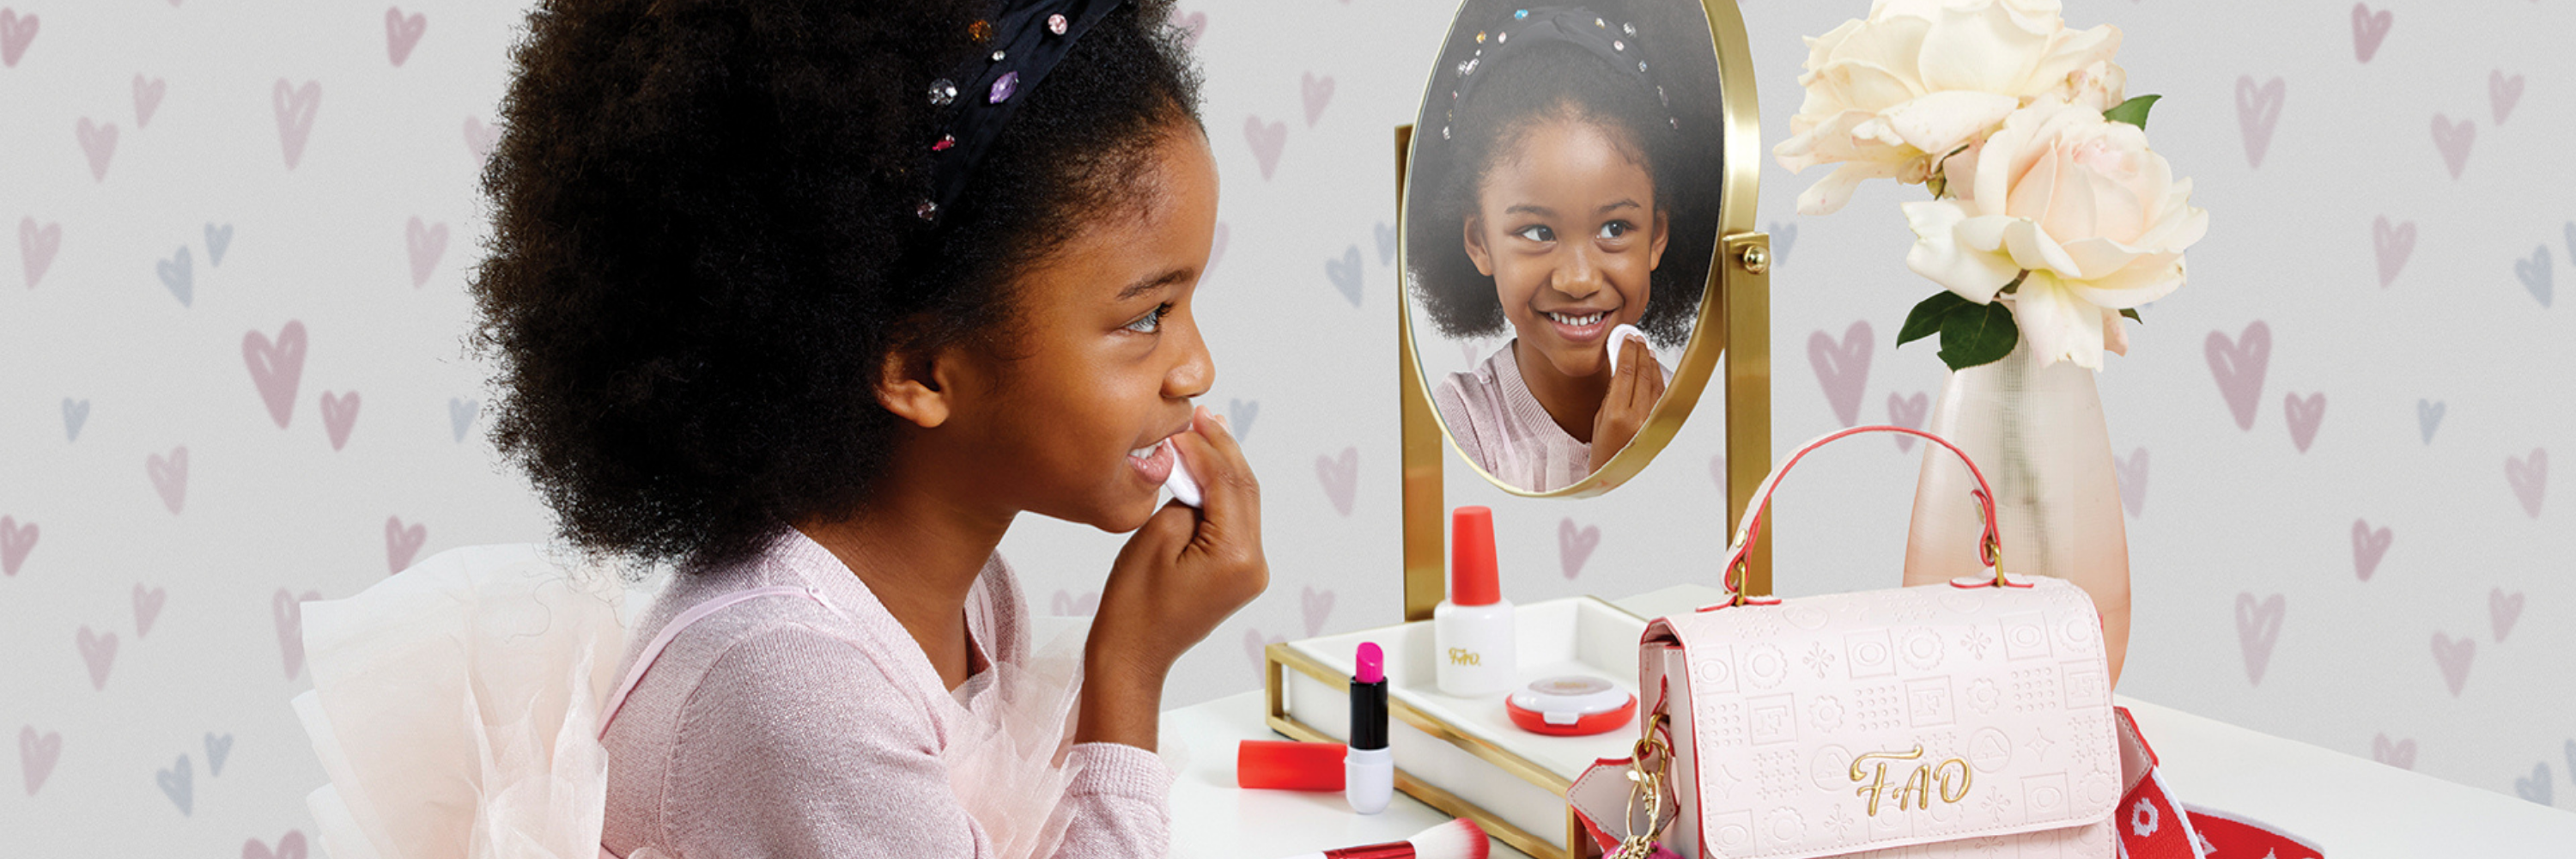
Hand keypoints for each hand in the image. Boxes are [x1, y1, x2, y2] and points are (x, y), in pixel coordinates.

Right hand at [1078, 405, 1267, 748]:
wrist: (1132, 655)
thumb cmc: (1134, 608)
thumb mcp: (1154, 537)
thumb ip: (1183, 495)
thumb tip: (1194, 465)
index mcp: (1237, 557)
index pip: (1227, 483)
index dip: (1205, 447)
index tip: (1184, 421)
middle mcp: (1254, 564)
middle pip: (1245, 489)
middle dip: (1223, 449)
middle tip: (1202, 415)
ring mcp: (1250, 571)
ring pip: (1244, 502)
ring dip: (1224, 467)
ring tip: (1204, 430)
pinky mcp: (1238, 573)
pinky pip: (1235, 522)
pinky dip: (1221, 493)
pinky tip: (1204, 470)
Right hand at [1587, 335, 1665, 472]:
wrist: (1615, 474)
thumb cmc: (1603, 450)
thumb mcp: (1600, 418)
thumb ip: (1612, 393)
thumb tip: (1621, 368)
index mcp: (1617, 415)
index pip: (1626, 373)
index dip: (1627, 352)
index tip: (1626, 338)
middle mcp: (1637, 418)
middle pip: (1642, 375)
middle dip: (1640, 352)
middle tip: (1636, 338)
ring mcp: (1651, 422)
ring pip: (1655, 383)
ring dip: (1650, 363)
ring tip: (1645, 349)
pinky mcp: (1660, 424)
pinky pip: (1660, 395)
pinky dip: (1657, 378)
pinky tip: (1652, 369)